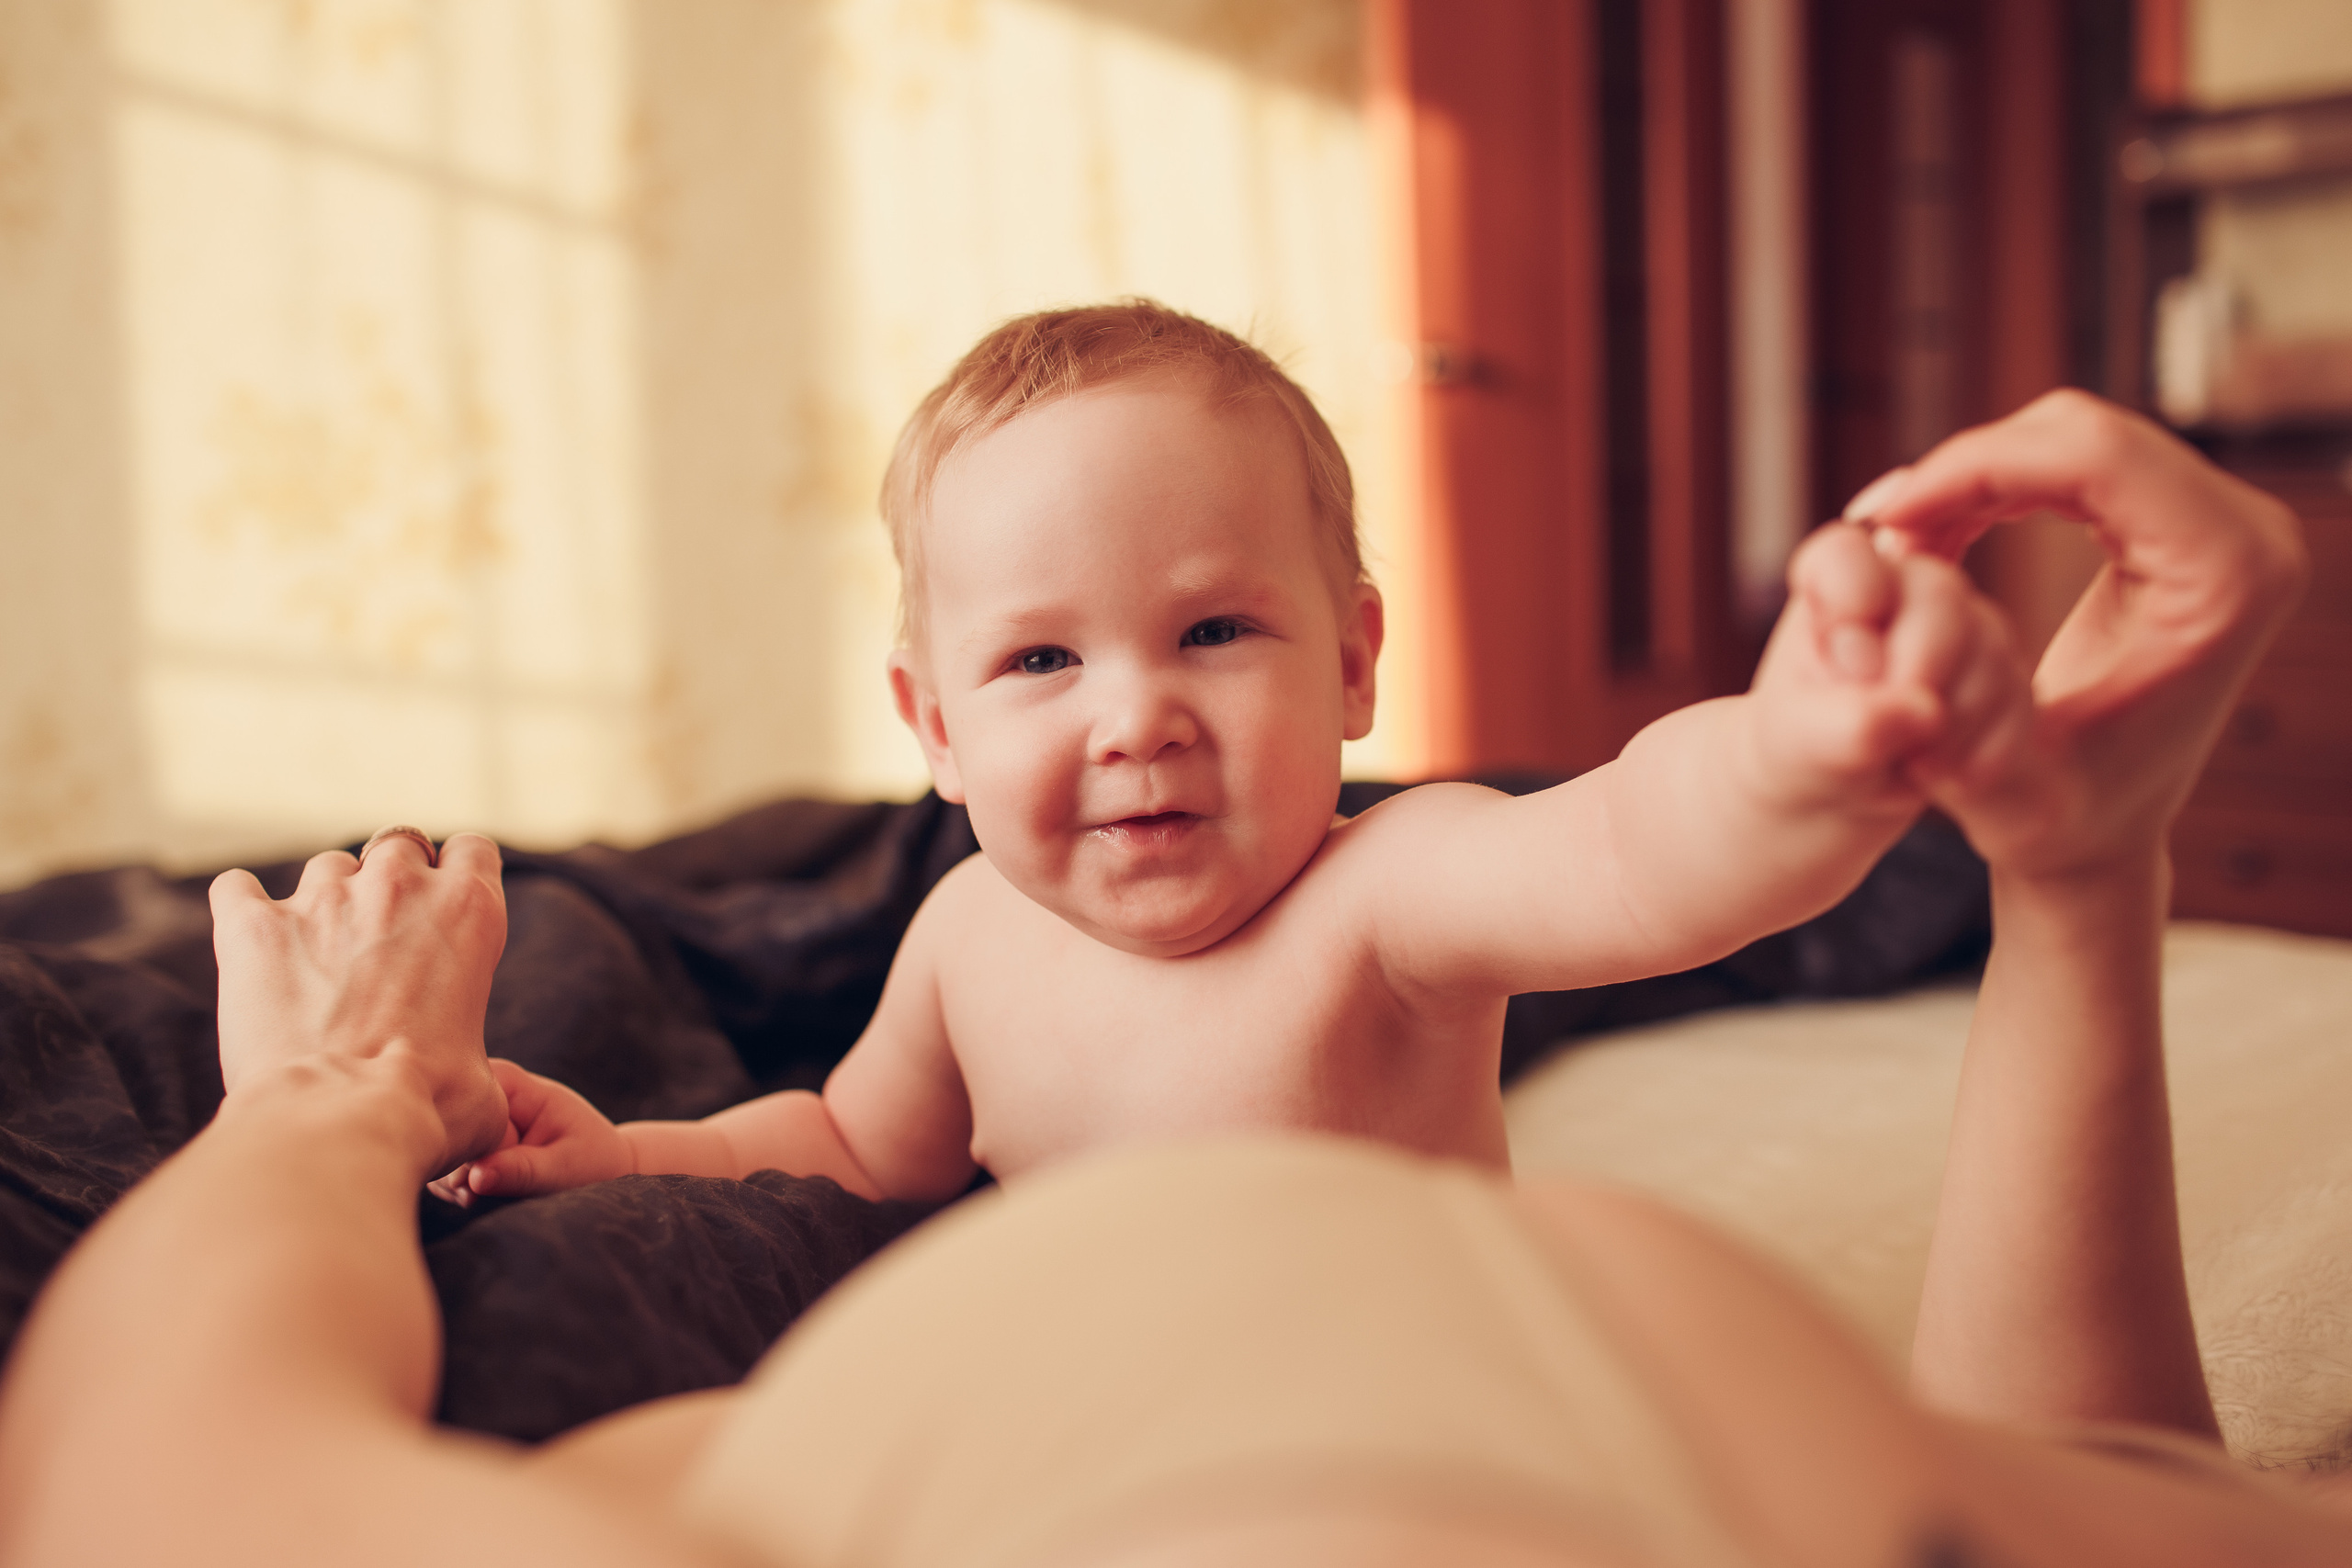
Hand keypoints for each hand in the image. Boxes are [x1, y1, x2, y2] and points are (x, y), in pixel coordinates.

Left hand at [209, 831, 511, 1178]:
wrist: (339, 1116)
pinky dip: (242, 910)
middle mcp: (400, 886)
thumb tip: (474, 1100)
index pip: (473, 850)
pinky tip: (250, 945)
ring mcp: (323, 898)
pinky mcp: (253, 925)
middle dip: (393, 883)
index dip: (458, 878)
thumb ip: (477, 1055)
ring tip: (317, 961)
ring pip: (327, 867)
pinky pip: (236, 889)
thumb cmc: (425, 1105)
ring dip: (326, 903)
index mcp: (468, 911)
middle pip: (399, 845)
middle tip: (382, 940)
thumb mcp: (485, 1079)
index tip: (443, 912)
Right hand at [428, 1059, 633, 1204]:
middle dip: (455, 1164)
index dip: (465, 1134)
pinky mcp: (463, 1146)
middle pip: (441, 1124)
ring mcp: (470, 1122)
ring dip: (452, 1179)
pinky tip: (475, 1197)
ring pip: (436, 1149)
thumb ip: (520, 1170)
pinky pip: (439, 1168)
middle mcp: (482, 1095)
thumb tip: (474, 1178)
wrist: (601, 1168)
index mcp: (509, 1083)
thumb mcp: (563, 1167)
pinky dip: (452, 1187)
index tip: (481, 1166)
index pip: (462, 1096)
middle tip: (477, 1189)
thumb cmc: (591, 1160)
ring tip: (480, 1194)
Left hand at [1742, 521, 2025, 824]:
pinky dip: (1980, 752)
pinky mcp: (2006, 671)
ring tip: (1904, 762)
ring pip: (1988, 651)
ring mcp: (1966, 623)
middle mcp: (1907, 585)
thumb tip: (1924, 711)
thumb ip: (1848, 721)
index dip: (1853, 610)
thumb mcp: (1804, 740)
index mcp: (1836, 576)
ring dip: (1949, 725)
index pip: (1847, 556)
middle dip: (1915, 675)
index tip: (1846, 668)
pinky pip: (2018, 702)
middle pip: (1938, 598)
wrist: (1843, 784)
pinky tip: (1941, 776)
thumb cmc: (1808, 744)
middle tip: (1883, 732)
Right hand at [1846, 390, 2307, 878]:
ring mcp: (2224, 523)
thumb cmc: (2056, 823)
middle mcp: (2248, 534)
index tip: (1888, 514)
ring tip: (1906, 531)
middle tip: (1886, 521)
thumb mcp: (2004, 792)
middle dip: (1969, 464)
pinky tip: (1943, 529)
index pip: (2096, 456)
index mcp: (2226, 578)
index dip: (1975, 465)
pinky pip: (2079, 462)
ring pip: (2076, 435)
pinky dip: (1998, 483)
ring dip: (1976, 473)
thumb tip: (1900, 620)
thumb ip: (1951, 717)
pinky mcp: (2190, 525)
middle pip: (2088, 431)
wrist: (2105, 839)